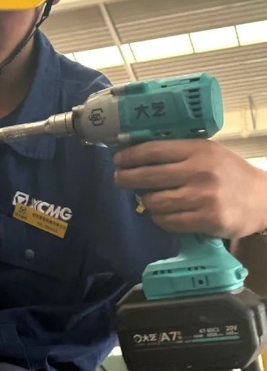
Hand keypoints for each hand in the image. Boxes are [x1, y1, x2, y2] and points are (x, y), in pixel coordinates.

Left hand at [113, 139, 266, 238]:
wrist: (264, 199)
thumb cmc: (229, 173)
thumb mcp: (208, 153)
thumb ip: (178, 153)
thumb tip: (135, 154)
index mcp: (198, 150)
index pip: (153, 150)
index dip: (130, 156)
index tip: (118, 159)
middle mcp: (199, 171)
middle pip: (148, 175)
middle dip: (127, 178)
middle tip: (120, 179)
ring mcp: (203, 197)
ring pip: (155, 201)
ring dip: (147, 202)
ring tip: (151, 199)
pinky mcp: (207, 220)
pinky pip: (167, 221)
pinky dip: (160, 219)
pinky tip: (164, 214)